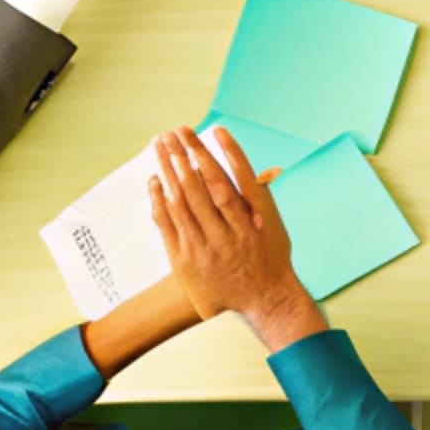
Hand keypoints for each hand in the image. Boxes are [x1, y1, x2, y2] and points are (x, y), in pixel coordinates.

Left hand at [147, 126, 321, 347]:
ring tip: (161, 147)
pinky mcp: (186, 260)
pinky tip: (155, 180)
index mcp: (252, 220)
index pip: (233, 179)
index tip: (214, 129)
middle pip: (202, 186)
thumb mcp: (274, 224)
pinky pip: (168, 224)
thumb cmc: (269, 257)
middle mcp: (228, 234)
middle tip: (174, 132)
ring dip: (169, 171)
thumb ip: (261, 195)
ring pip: (182, 202)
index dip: (224, 153)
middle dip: (187, 155)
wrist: (262, 300)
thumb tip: (263, 169)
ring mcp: (205, 247)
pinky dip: (160, 200)